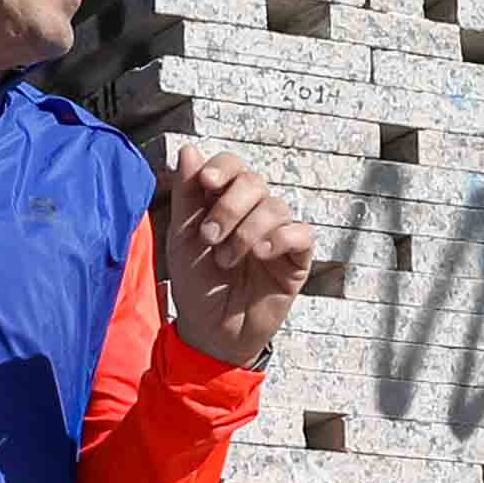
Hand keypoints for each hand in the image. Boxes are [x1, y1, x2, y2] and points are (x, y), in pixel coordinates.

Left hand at [161, 144, 316, 368]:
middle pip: (253, 182)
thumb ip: (186, 196)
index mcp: (224, 203)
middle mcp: (253, 213)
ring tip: (226, 261)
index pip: (233, 167)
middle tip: (208, 238)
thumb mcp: (182, 239)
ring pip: (275, 206)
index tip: (207, 183)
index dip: (223, 168)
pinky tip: (260, 255)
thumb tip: (188, 149)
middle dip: (228, 207)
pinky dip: (279, 239)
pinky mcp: (297, 258)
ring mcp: (277, 234)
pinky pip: (301, 233)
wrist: (211, 332)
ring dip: (245, 233)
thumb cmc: (196, 286)